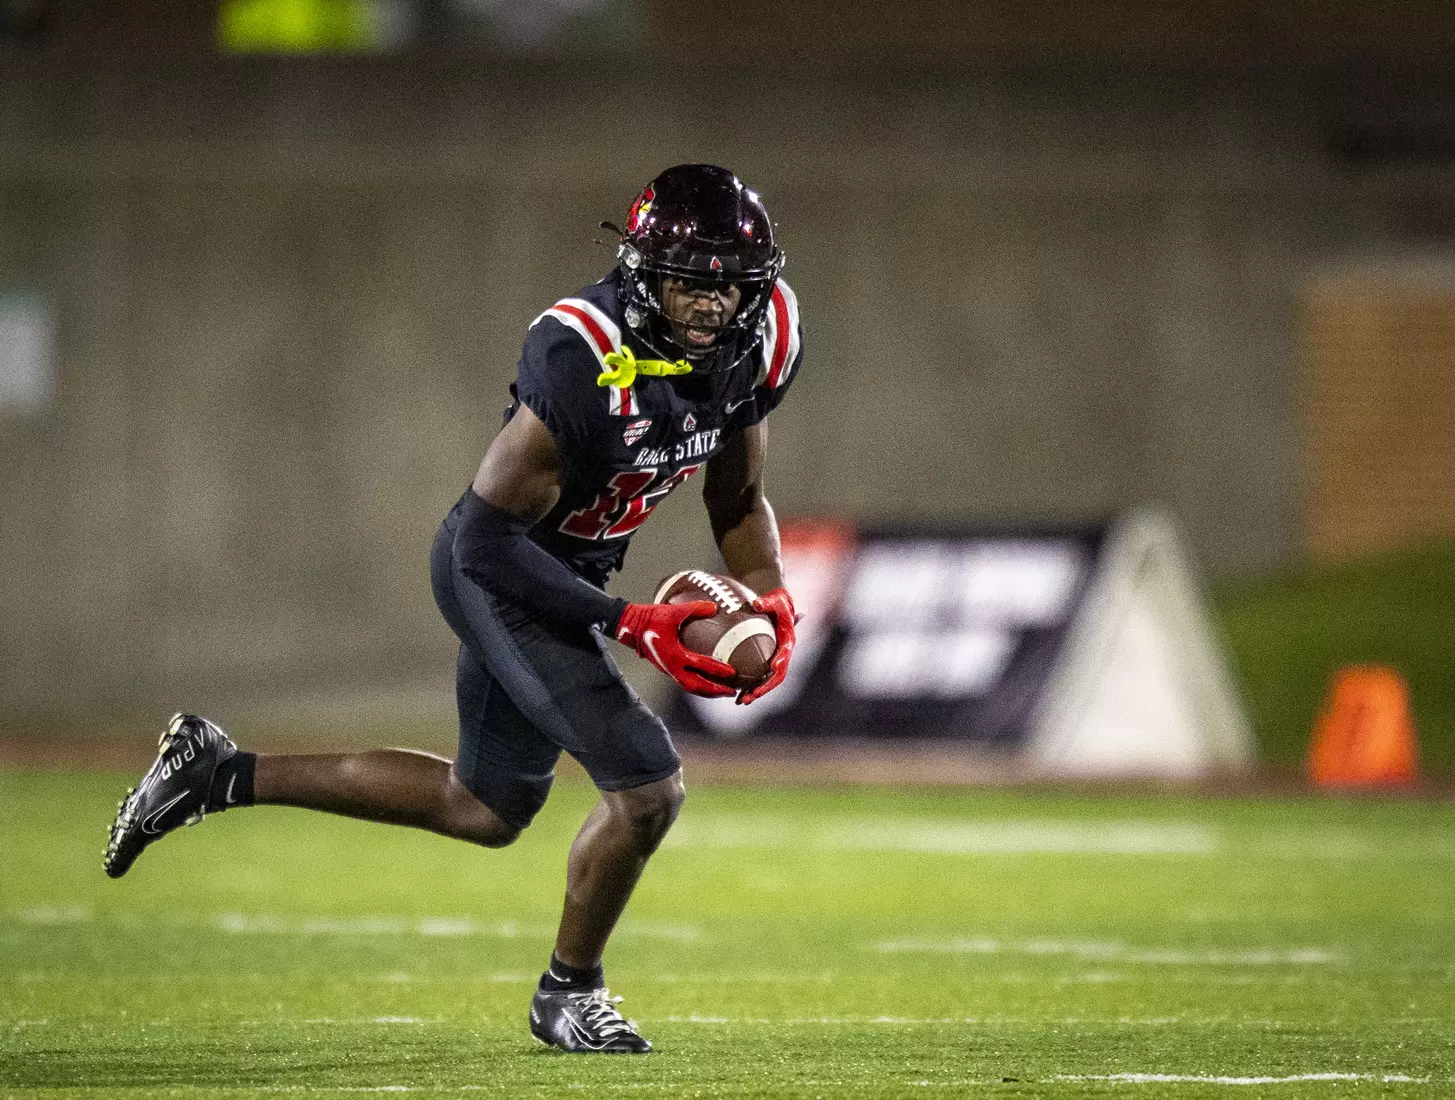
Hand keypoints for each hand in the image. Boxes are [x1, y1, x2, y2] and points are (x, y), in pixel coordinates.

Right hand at [615, 601, 737, 697]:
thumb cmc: (649, 619)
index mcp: (675, 655)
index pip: (701, 666)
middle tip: (731, 692)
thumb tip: (714, 607)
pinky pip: (684, 682)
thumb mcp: (673, 612)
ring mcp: (668, 670)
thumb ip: (694, 609)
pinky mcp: (666, 668)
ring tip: (721, 692)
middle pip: (697, 686)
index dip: (718, 670)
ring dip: (706, 692)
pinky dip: (697, 686)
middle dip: (715, 691)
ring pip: (690, 687)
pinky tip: (705, 682)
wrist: (629, 627)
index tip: (732, 672)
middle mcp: (672, 667)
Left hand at [738, 587, 797, 704]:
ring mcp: (774, 659)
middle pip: (776, 676)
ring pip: (767, 681)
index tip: (772, 668)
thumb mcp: (774, 598)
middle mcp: (783, 654)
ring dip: (755, 693)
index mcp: (788, 641)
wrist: (779, 603)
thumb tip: (756, 604)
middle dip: (765, 687)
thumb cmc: (778, 600)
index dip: (780, 662)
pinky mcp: (765, 661)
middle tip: (751, 695)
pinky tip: (736, 696)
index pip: (785, 655)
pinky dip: (749, 687)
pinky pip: (758, 677)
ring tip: (741, 702)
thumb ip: (767, 602)